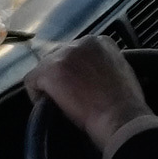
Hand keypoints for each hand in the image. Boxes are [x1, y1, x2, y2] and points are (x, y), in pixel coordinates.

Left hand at [27, 40, 157, 153]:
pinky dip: (37, 95)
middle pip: (58, 57)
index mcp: (101, 42)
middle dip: (61, 75)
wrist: (120, 117)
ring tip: (61, 102)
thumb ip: (104, 65)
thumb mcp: (121, 72)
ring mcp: (64, 55)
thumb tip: (91, 73)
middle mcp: (81, 42)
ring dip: (50, 84)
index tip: (81, 85)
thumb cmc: (126, 103)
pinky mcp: (50, 70)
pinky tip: (50, 107)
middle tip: (70, 95)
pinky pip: (32, 81)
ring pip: (44, 69)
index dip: (76, 70)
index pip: (76, 52)